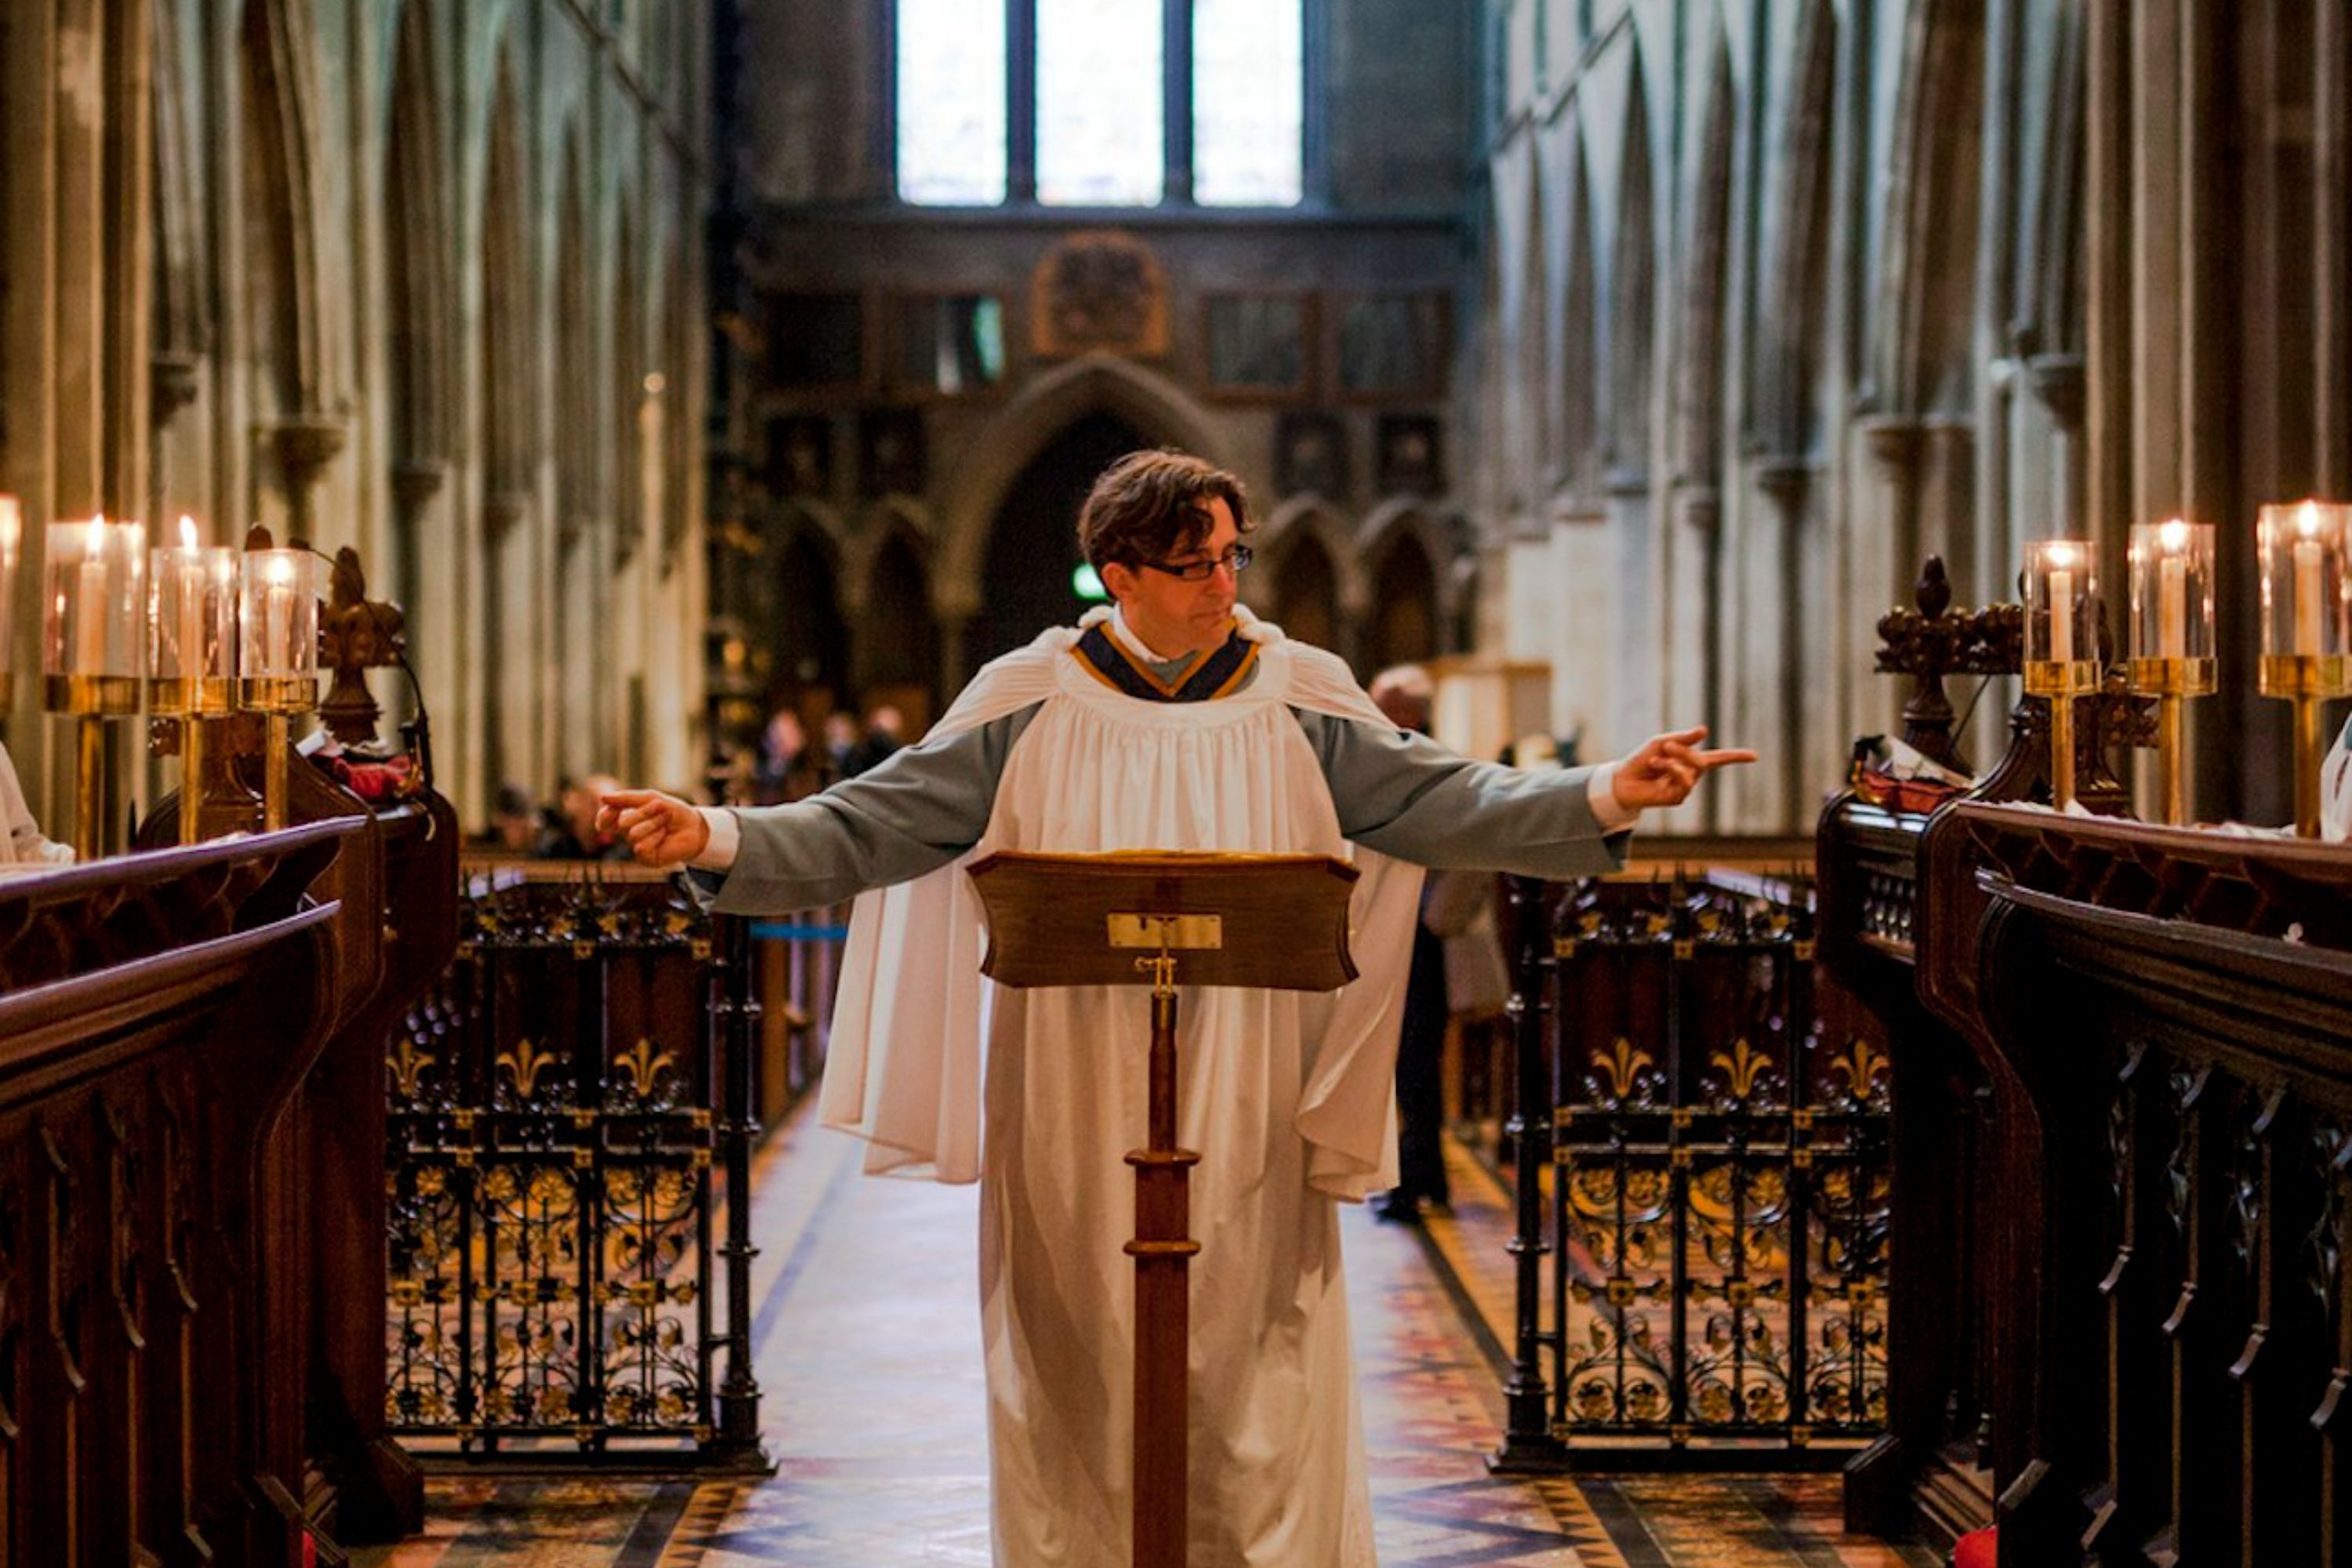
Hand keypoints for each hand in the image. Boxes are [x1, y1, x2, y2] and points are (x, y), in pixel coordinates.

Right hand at [595, 789, 709, 868]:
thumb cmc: (674, 812)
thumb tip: (602, 798)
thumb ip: (627, 798)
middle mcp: (629, 834)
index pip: (605, 819)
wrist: (695, 826)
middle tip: (660, 808)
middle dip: (644, 812)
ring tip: (665, 822)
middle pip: (623, 822)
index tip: (611, 810)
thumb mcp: (651, 798)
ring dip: (653, 823)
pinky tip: (663, 836)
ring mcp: (636, 847)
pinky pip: (641, 846)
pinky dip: (655, 837)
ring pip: (633, 834)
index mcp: (627, 818)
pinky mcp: (645, 859)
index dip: (604, 816)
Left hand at [1610, 727, 1758, 812]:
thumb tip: (1704, 730)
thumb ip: (1682, 739)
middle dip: (1684, 750)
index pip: (1718, 759)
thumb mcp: (1661, 743)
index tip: (1755, 756)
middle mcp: (1691, 775)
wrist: (1622, 780)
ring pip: (1693, 771)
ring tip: (1656, 759)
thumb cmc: (1641, 760)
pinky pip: (1683, 781)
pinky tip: (1657, 766)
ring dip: (1675, 760)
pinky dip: (1672, 770)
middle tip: (1666, 746)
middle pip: (1702, 761)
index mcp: (1690, 761)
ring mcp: (1685, 788)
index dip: (1736, 757)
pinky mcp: (1677, 798)